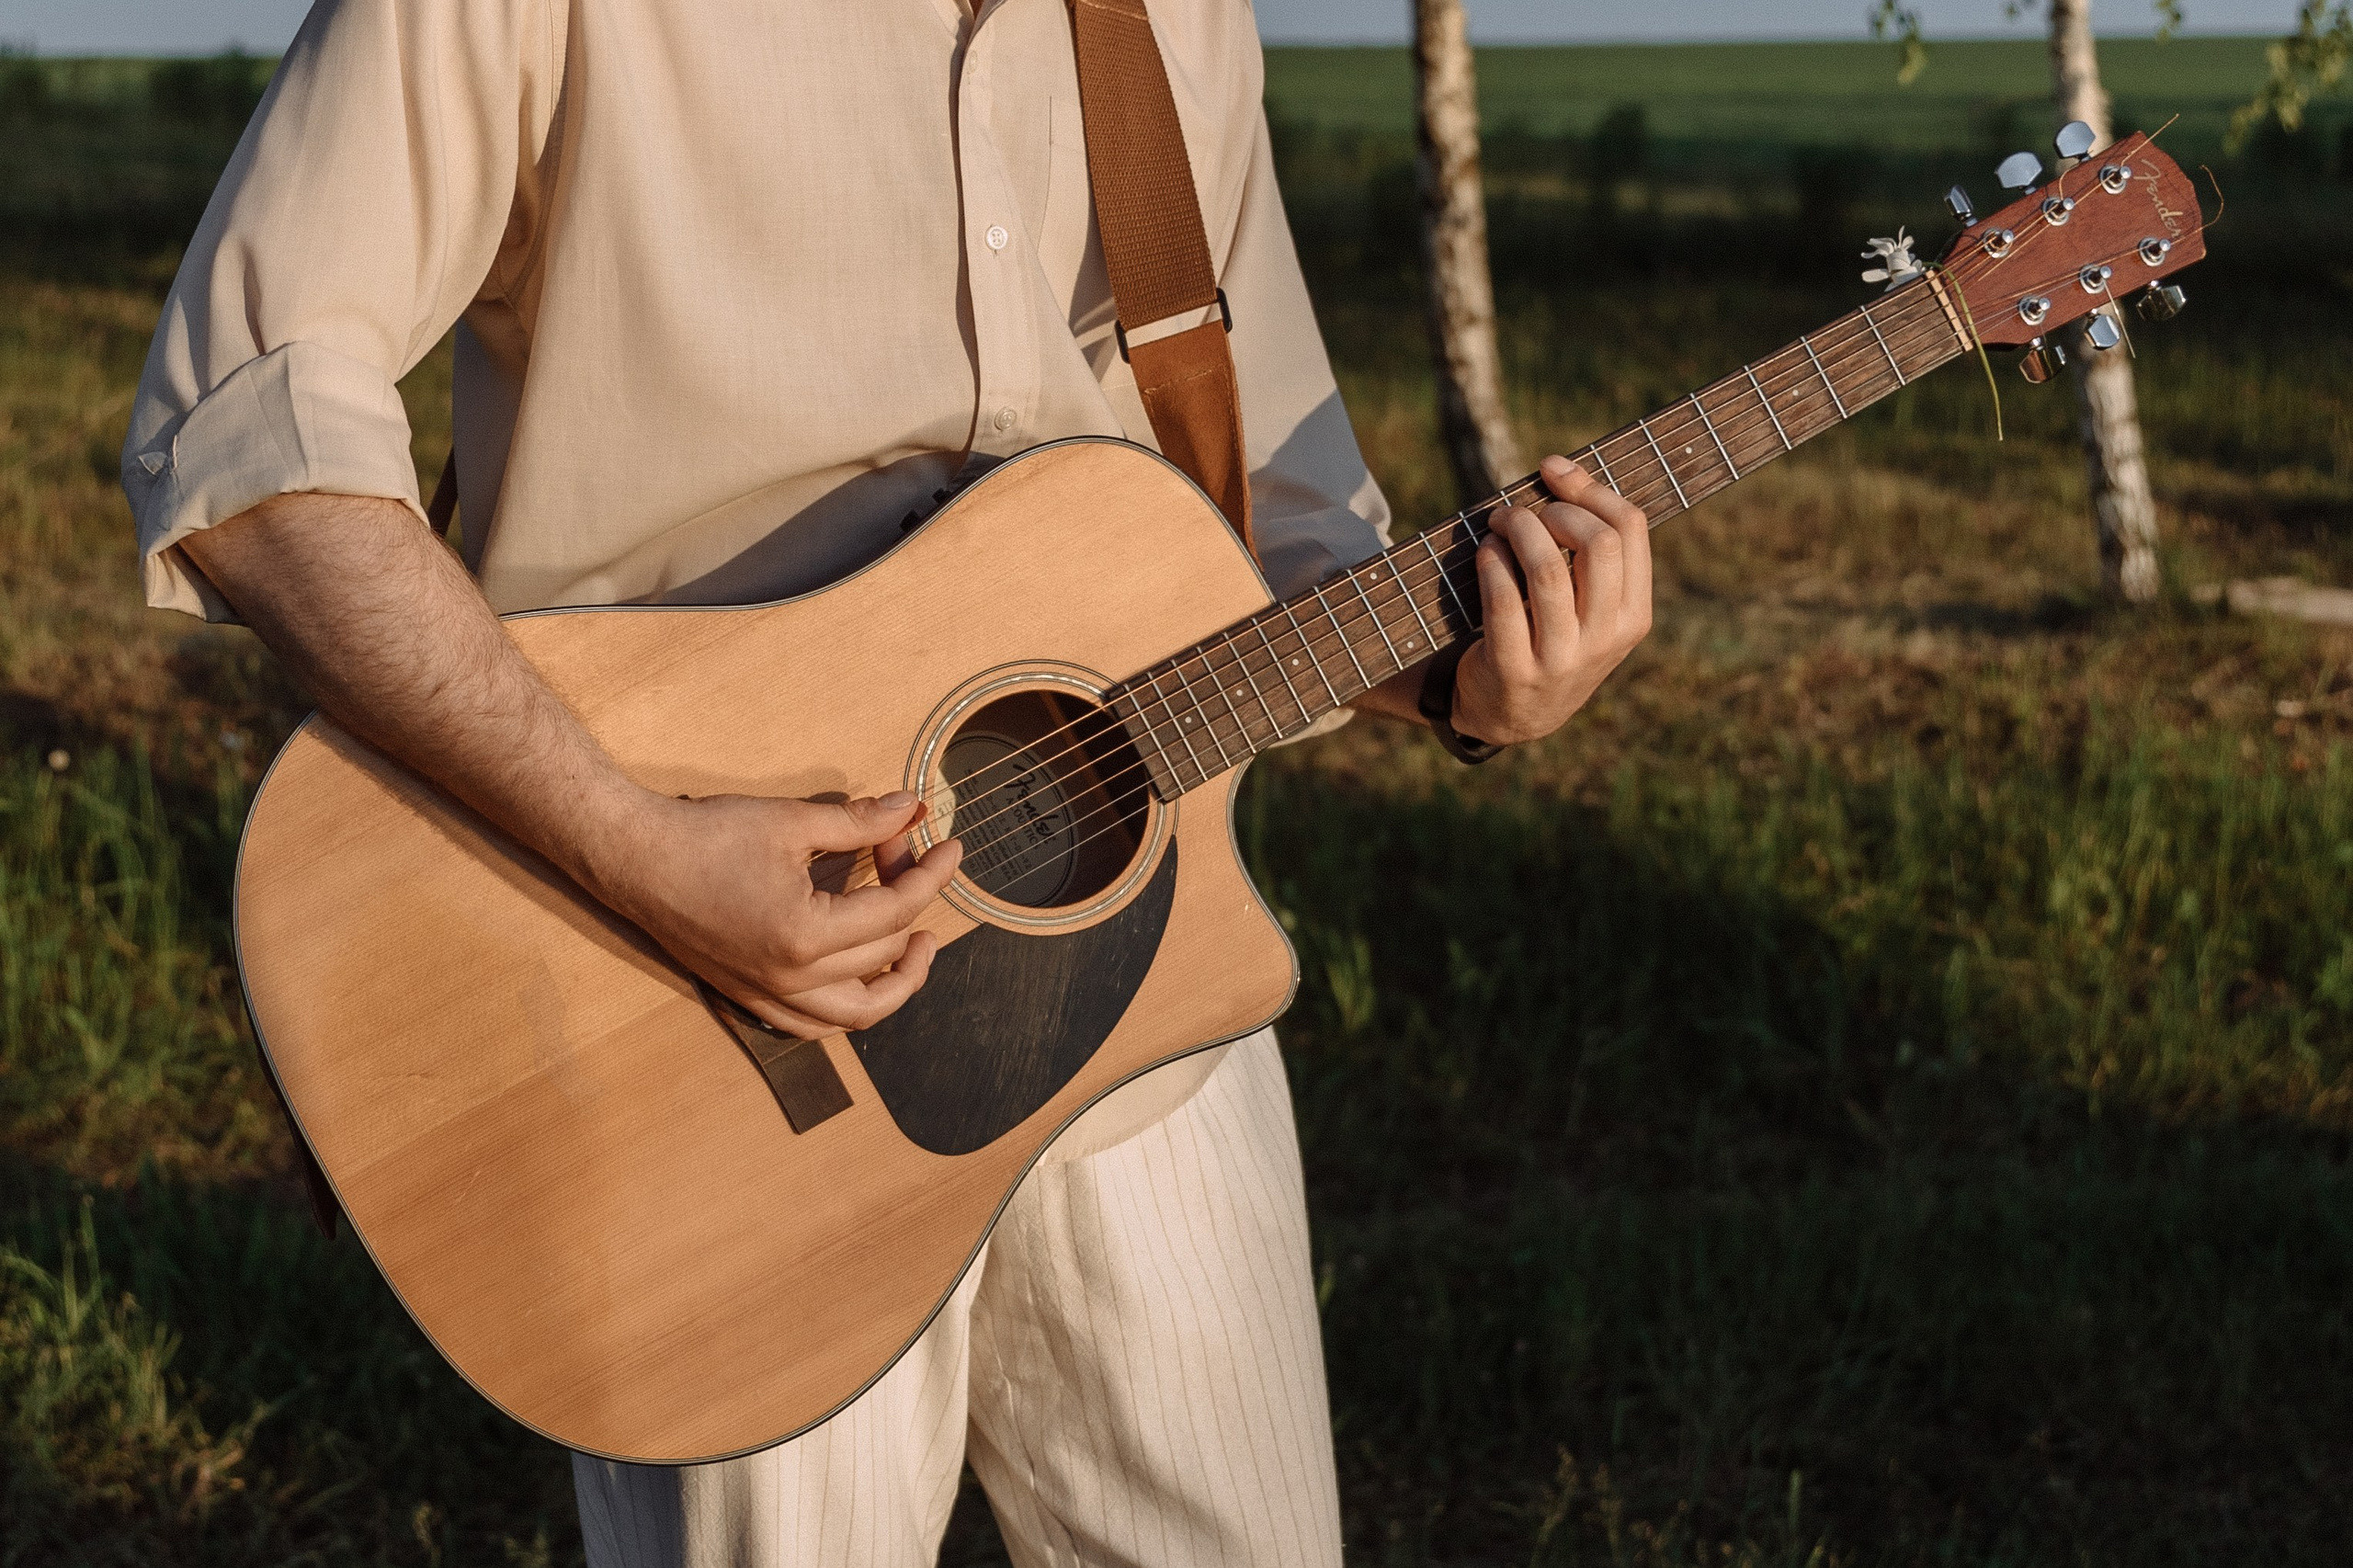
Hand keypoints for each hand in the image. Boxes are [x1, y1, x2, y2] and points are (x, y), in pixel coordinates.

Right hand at [594, 790, 962, 1038]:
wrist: (633, 858)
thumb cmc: (704, 836)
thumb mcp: (791, 821)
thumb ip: (859, 822)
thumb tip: (910, 808)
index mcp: (804, 935)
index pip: (895, 911)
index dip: (933, 875)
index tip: (951, 848)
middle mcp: (790, 979)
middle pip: (885, 954)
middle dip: (911, 901)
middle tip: (906, 857)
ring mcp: (768, 996)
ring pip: (858, 1014)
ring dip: (898, 982)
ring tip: (917, 943)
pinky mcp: (750, 998)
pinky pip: (816, 1024)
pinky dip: (850, 1008)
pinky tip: (865, 975)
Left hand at [1450, 453, 1653, 745]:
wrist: (1513, 715)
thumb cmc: (1551, 638)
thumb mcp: (1589, 607)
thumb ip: (1590, 554)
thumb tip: (1561, 470)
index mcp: (1634, 615)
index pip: (1630, 529)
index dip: (1589, 487)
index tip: (1553, 469)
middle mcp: (1606, 638)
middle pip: (1598, 543)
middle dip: (1554, 509)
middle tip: (1522, 510)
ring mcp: (1562, 659)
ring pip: (1548, 569)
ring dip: (1518, 529)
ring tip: (1499, 522)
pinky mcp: (1515, 670)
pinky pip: (1503, 601)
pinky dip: (1491, 564)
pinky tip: (1485, 553)